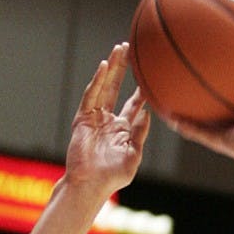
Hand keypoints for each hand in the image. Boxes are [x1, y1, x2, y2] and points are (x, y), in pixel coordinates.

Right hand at [65, 43, 150, 194]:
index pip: (133, 105)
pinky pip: (91, 95)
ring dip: (111, 68)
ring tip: (119, 50)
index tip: (150, 74)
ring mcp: (94, 118)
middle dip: (123, 69)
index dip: (140, 90)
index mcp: (122, 130)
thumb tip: (147, 113)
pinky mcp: (83, 118)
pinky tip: (104, 66)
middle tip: (130, 49)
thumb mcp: (133, 155)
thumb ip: (140, 134)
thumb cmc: (113, 176)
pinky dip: (97, 81)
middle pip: (116, 88)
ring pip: (104, 87)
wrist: (90, 184)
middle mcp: (108, 120)